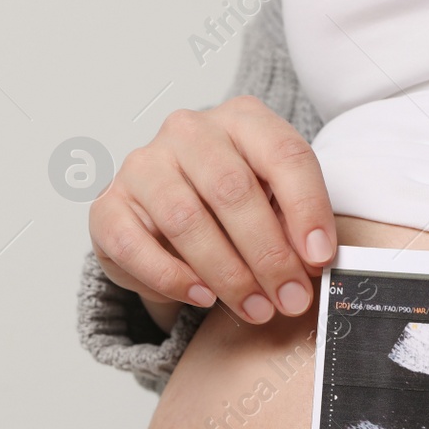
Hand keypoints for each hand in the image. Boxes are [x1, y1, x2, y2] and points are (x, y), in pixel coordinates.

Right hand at [88, 95, 336, 331]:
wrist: (166, 216)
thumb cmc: (231, 208)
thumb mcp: (272, 204)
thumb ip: (292, 225)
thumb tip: (313, 264)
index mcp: (242, 119)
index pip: (283, 154)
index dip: (307, 208)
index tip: (320, 258)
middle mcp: (189, 132)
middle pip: (232, 189)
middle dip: (267, 254)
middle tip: (289, 299)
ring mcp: (143, 165)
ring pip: (185, 219)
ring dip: (226, 273)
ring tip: (253, 308)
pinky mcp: (108, 205)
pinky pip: (135, 245)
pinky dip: (172, 278)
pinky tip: (202, 297)